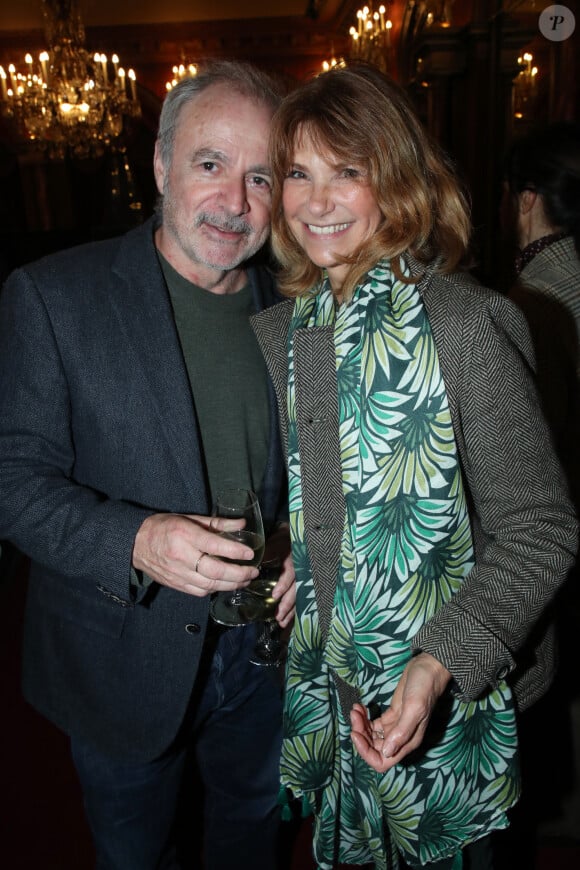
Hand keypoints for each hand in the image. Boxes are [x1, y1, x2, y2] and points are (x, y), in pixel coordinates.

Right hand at [132, 512, 258, 596]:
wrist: (135, 543)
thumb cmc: (164, 526)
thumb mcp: (190, 518)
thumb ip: (217, 523)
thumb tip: (242, 524)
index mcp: (185, 535)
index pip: (214, 546)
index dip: (235, 552)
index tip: (251, 554)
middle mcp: (181, 556)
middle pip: (215, 571)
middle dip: (239, 574)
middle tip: (253, 571)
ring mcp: (178, 573)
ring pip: (209, 585)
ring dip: (231, 585)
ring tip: (245, 580)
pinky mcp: (175, 584)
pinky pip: (199, 591)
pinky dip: (215, 589)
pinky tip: (226, 585)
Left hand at [263, 522, 295, 627]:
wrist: (304, 532)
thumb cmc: (287, 536)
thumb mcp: (278, 541)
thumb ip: (270, 551)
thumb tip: (254, 563)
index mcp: (296, 558)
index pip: (291, 573)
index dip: (283, 585)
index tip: (275, 595)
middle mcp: (302, 569)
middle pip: (297, 589)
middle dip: (287, 604)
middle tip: (278, 617)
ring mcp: (305, 576)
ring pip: (300, 595)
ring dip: (291, 610)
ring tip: (281, 622)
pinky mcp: (306, 581)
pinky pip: (302, 596)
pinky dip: (295, 607)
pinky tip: (288, 618)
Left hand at [350, 653, 451, 771]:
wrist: (428, 668)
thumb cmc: (424, 687)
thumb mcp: (414, 708)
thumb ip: (402, 731)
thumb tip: (387, 752)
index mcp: (407, 741)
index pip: (383, 761)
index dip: (366, 752)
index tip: (356, 734)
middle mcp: (400, 738)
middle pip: (374, 748)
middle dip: (361, 735)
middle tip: (355, 715)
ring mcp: (395, 726)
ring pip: (372, 736)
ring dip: (361, 726)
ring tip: (356, 709)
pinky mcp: (391, 715)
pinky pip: (374, 724)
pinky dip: (364, 718)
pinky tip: (360, 707)